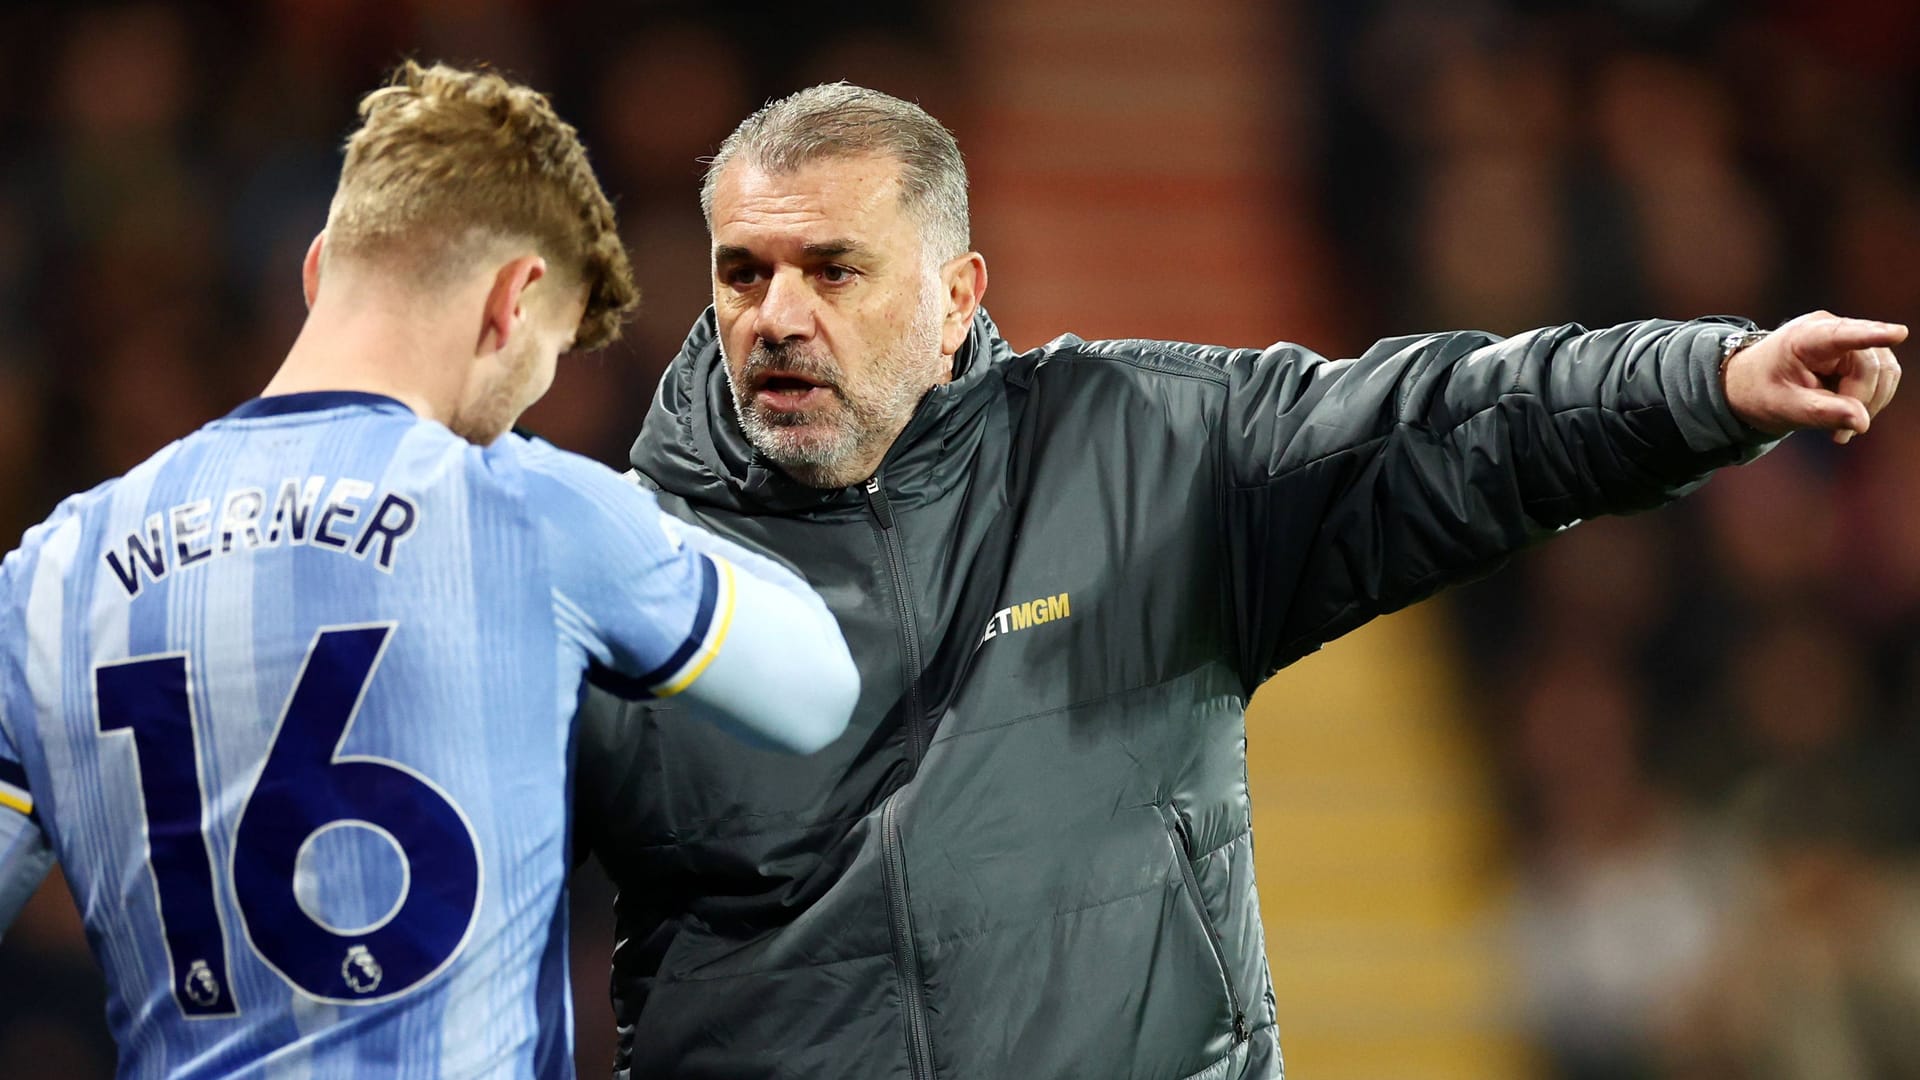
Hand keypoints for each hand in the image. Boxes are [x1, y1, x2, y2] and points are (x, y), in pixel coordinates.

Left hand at [1723, 312, 1906, 443]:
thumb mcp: (1783, 407)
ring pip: (1885, 372)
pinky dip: (1869, 401)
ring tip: (1839, 427)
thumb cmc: (1761, 391)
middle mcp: (1834, 329)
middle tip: (1839, 435)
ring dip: (1868, 404)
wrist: (1751, 384)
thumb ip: (1821, 413)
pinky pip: (1884, 378)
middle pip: (1871, 367)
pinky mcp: (1862, 353)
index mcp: (1806, 337)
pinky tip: (1846, 412)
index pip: (1843, 335)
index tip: (1898, 333)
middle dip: (1860, 402)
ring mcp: (1852, 339)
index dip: (1872, 334)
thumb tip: (1862, 422)